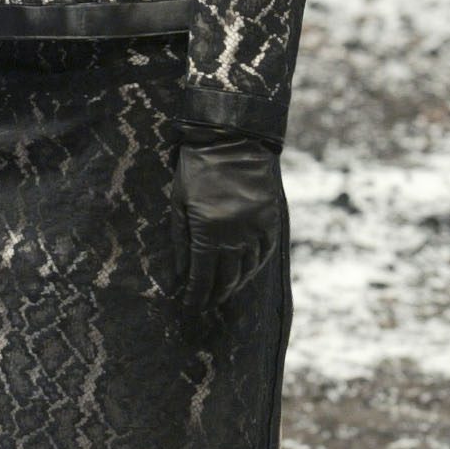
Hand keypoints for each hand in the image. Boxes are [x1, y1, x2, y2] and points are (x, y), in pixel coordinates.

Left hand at [170, 131, 282, 318]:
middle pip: (226, 278)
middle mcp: (234, 234)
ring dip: (234, 285)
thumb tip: (181, 275)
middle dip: (214, 295)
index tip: (190, 308)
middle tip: (206, 303)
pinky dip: (255, 267)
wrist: (231, 140)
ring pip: (247, 269)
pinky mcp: (270, 219)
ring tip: (223, 292)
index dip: (196, 296)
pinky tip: (245, 273)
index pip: (201, 276)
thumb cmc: (197, 170)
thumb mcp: (179, 204)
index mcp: (207, 231)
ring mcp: (255, 228)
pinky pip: (264, 253)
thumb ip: (180, 241)